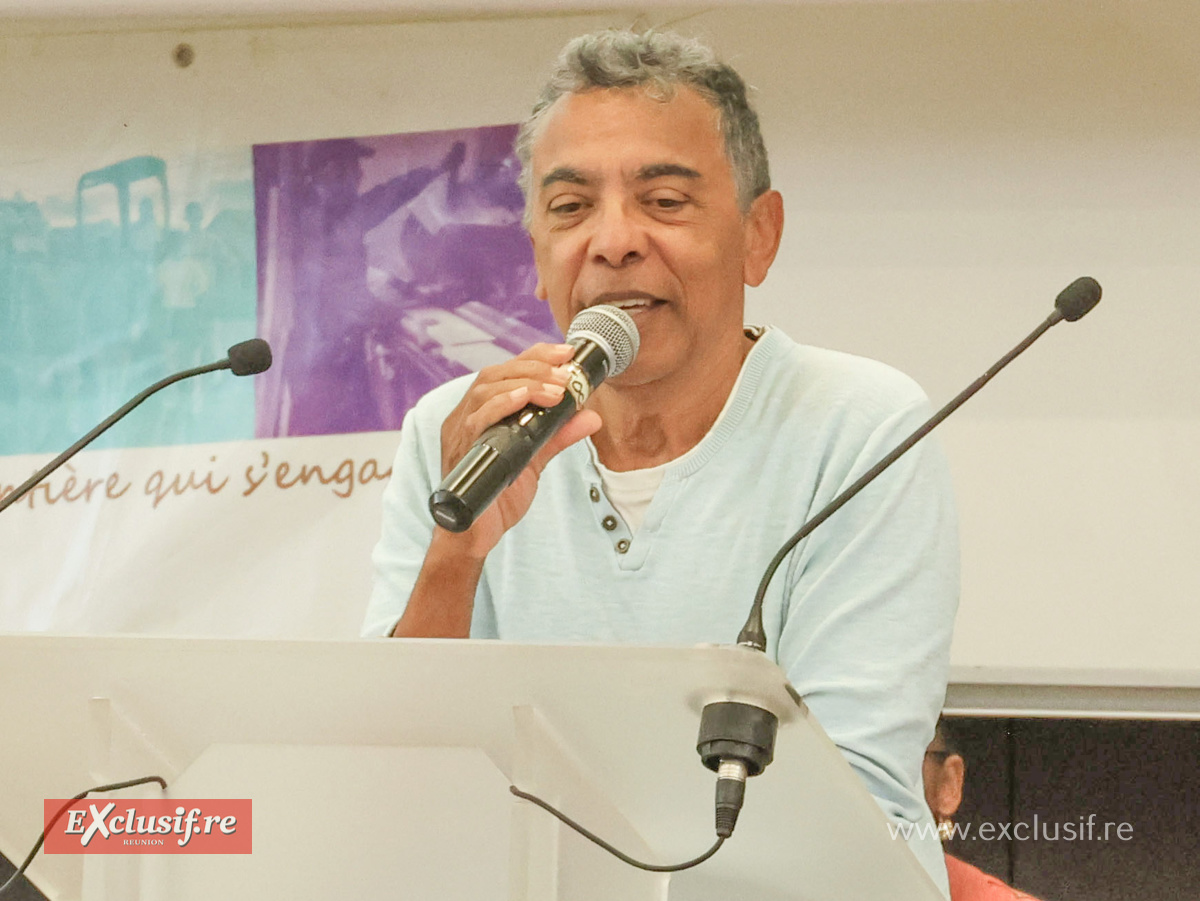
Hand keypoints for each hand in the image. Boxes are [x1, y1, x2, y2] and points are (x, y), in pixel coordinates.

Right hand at [436, 343, 601, 557]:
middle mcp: (467, 415)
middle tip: (568, 372)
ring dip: (525, 383)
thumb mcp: (535, 459)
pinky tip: (523, 399)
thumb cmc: (498, 496)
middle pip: (495, 373)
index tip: (567, 352)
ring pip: (486, 389)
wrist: (477, 535)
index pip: (506, 370)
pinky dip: (501, 404)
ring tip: (558, 390)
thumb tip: (591, 415)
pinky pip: (477, 419)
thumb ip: (558, 435)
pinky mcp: (460, 450)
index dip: (535, 356)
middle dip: (534, 366)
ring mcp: (460, 431)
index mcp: (482, 411)